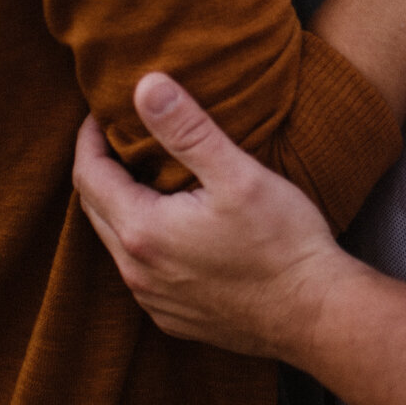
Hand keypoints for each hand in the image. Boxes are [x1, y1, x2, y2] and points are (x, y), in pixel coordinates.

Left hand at [72, 72, 358, 361]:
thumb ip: (187, 129)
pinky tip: (174, 226)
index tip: (100, 113)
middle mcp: (137, 272)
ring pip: (118, 243)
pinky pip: (143, 272)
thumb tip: (144, 86)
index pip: (88, 176)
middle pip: (95, 210)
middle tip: (118, 137)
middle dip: (101, 169)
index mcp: (143, 231)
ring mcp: (155, 301)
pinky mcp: (176, 318)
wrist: (317, 315)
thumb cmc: (283, 242)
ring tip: (146, 175)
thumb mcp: (237, 174)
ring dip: (122, 206)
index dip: (89, 139)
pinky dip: (145, 241)